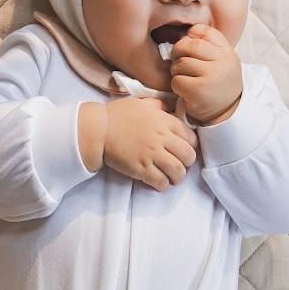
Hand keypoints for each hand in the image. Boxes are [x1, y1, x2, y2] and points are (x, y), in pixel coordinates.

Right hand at [81, 98, 197, 190]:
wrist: (98, 129)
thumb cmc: (116, 115)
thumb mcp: (141, 103)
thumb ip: (158, 106)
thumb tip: (168, 107)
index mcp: (164, 121)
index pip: (191, 137)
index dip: (190, 146)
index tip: (184, 151)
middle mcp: (162, 138)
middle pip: (188, 155)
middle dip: (187, 163)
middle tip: (180, 166)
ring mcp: (152, 154)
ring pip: (178, 171)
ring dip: (178, 177)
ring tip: (173, 178)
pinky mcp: (141, 169)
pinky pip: (161, 181)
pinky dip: (163, 185)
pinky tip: (159, 183)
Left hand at [169, 24, 242, 125]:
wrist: (227, 113)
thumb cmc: (219, 84)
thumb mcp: (222, 61)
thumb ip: (208, 45)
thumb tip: (186, 33)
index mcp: (226, 51)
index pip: (205, 32)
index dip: (190, 37)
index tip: (188, 48)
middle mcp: (221, 61)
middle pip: (189, 45)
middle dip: (178, 52)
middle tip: (178, 61)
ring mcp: (210, 75)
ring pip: (181, 63)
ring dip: (176, 70)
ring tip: (184, 77)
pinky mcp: (198, 90)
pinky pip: (177, 80)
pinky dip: (176, 85)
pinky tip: (184, 89)